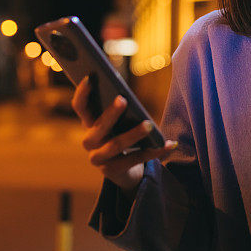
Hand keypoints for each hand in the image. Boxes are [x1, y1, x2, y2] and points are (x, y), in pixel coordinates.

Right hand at [72, 75, 177, 198]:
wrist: (123, 171)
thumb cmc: (121, 136)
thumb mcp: (117, 122)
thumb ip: (118, 108)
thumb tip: (126, 94)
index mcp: (89, 124)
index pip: (80, 107)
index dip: (82, 93)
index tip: (89, 78)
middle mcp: (89, 142)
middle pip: (98, 127)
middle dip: (110, 113)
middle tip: (123, 99)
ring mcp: (99, 159)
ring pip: (116, 145)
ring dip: (133, 134)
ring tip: (149, 125)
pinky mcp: (113, 172)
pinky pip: (136, 159)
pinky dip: (155, 151)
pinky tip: (170, 144)